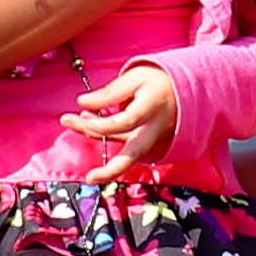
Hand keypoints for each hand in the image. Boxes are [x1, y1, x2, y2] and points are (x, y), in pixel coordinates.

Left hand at [61, 63, 179, 177]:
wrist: (187, 91)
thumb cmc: (159, 82)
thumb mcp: (136, 77)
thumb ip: (110, 92)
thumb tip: (82, 103)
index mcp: (154, 107)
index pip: (128, 121)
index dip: (105, 123)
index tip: (83, 114)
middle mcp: (154, 128)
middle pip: (134, 155)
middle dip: (111, 171)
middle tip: (90, 178)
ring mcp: (151, 139)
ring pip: (121, 147)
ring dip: (94, 138)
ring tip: (68, 120)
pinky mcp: (146, 142)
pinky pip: (122, 142)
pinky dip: (102, 133)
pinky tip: (84, 121)